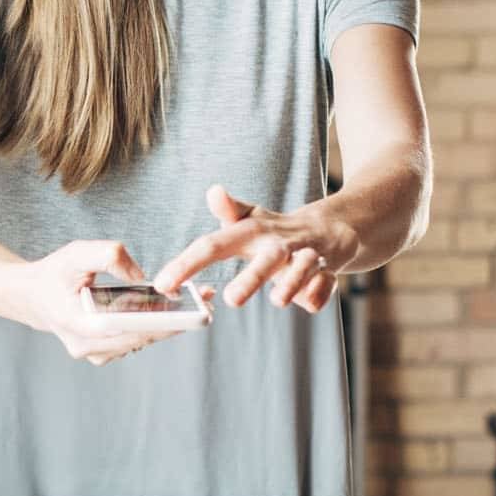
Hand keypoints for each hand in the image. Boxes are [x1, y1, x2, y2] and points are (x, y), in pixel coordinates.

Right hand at [21, 240, 215, 365]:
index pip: (125, 329)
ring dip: (169, 325)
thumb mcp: (76, 254)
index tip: (186, 314)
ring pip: (140, 341)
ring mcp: (97, 353)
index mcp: (79, 326)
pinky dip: (156, 326)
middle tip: (206, 306)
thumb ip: (108, 255)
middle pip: (139, 338)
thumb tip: (140, 275)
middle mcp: (88, 347)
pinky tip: (177, 310)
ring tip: (199, 304)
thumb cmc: (55, 273)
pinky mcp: (105, 351)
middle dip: (174, 322)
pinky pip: (135, 340)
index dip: (157, 323)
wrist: (34, 296)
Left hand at [152, 184, 352, 313]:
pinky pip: (326, 283)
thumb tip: (213, 191)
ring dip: (292, 282)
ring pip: (303, 267)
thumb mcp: (249, 219)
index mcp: (252, 232)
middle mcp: (279, 243)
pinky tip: (309, 303)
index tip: (163, 283)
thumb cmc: (276, 231)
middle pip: (266, 258)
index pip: (215, 245)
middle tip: (232, 299)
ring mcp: (306, 255)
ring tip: (278, 300)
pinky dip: (319, 292)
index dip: (188, 263)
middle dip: (252, 277)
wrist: (332, 229)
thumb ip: (228, 211)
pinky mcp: (329, 269)